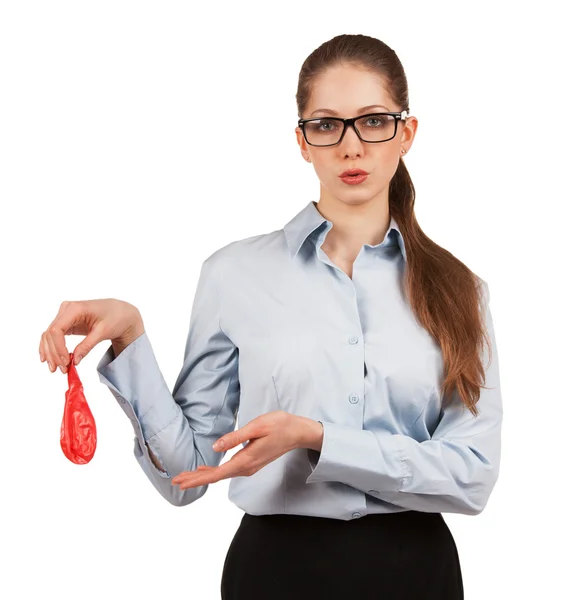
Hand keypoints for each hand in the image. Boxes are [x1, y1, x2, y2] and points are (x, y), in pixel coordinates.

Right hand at [39, 298, 143, 372]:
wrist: (120, 312)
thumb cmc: (115, 317)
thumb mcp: (103, 332)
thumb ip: (87, 346)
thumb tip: (75, 361)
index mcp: (76, 308)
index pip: (57, 330)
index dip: (58, 348)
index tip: (65, 362)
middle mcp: (67, 309)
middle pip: (51, 334)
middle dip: (54, 353)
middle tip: (61, 370)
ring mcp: (65, 314)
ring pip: (49, 335)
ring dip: (50, 352)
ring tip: (55, 368)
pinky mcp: (66, 321)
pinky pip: (53, 334)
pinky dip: (51, 347)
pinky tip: (49, 358)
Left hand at [171, 411, 303, 489]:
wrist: (298, 431)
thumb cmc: (280, 425)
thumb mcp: (256, 427)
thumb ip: (235, 437)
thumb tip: (215, 448)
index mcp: (246, 459)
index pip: (217, 474)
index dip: (197, 478)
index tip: (181, 482)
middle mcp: (247, 467)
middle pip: (217, 477)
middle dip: (195, 479)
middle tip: (176, 480)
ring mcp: (249, 466)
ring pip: (221, 474)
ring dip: (203, 476)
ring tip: (186, 476)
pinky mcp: (251, 462)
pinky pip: (228, 470)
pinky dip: (214, 472)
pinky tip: (206, 470)